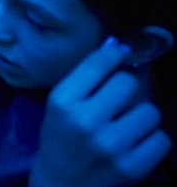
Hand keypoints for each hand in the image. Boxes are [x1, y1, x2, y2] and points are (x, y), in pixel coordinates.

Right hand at [30, 39, 171, 186]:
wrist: (60, 185)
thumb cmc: (59, 139)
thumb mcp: (60, 106)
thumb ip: (85, 80)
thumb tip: (118, 48)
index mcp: (63, 101)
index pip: (98, 64)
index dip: (115, 56)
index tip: (122, 54)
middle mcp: (86, 121)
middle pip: (129, 83)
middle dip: (128, 89)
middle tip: (121, 100)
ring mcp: (110, 145)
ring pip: (150, 112)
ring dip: (142, 117)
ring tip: (129, 125)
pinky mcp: (131, 167)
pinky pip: (161, 139)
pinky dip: (152, 140)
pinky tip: (136, 143)